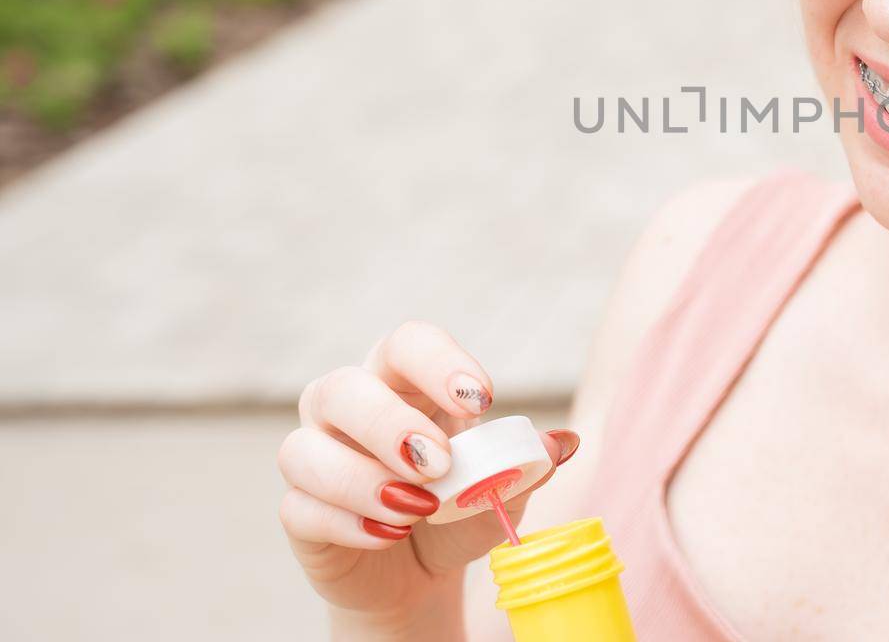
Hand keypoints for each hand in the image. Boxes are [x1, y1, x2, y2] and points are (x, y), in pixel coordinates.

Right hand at [277, 320, 580, 627]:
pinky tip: (389, 535)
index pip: (406, 343)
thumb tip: (562, 443)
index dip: (438, 362)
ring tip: (417, 509)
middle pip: (341, 387)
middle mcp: (347, 408)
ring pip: (303, 449)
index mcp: (401, 381)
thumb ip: (525, 462)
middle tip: (438, 462)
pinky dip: (349, 523)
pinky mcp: (299, 512)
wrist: (421, 573)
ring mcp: (315, 458)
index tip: (483, 399)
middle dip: (390, 423)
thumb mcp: (501, 485)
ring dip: (362, 480)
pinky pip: (300, 508)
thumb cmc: (459, 506)